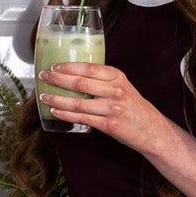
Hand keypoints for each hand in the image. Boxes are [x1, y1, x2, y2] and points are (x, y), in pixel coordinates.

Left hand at [38, 62, 172, 153]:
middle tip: (43, 76)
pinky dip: (66, 114)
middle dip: (58, 79)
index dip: (69, 66)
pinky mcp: (109, 125)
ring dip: (57, 99)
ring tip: (44, 96)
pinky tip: (55, 111)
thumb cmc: (133, 107)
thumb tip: (73, 74)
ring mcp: (113, 108)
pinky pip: (82, 118)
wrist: (152, 130)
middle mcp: (116, 90)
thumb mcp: (123, 86)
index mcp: (118, 77)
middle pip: (81, 83)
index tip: (54, 66)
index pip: (90, 68)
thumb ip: (103, 80)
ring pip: (78, 102)